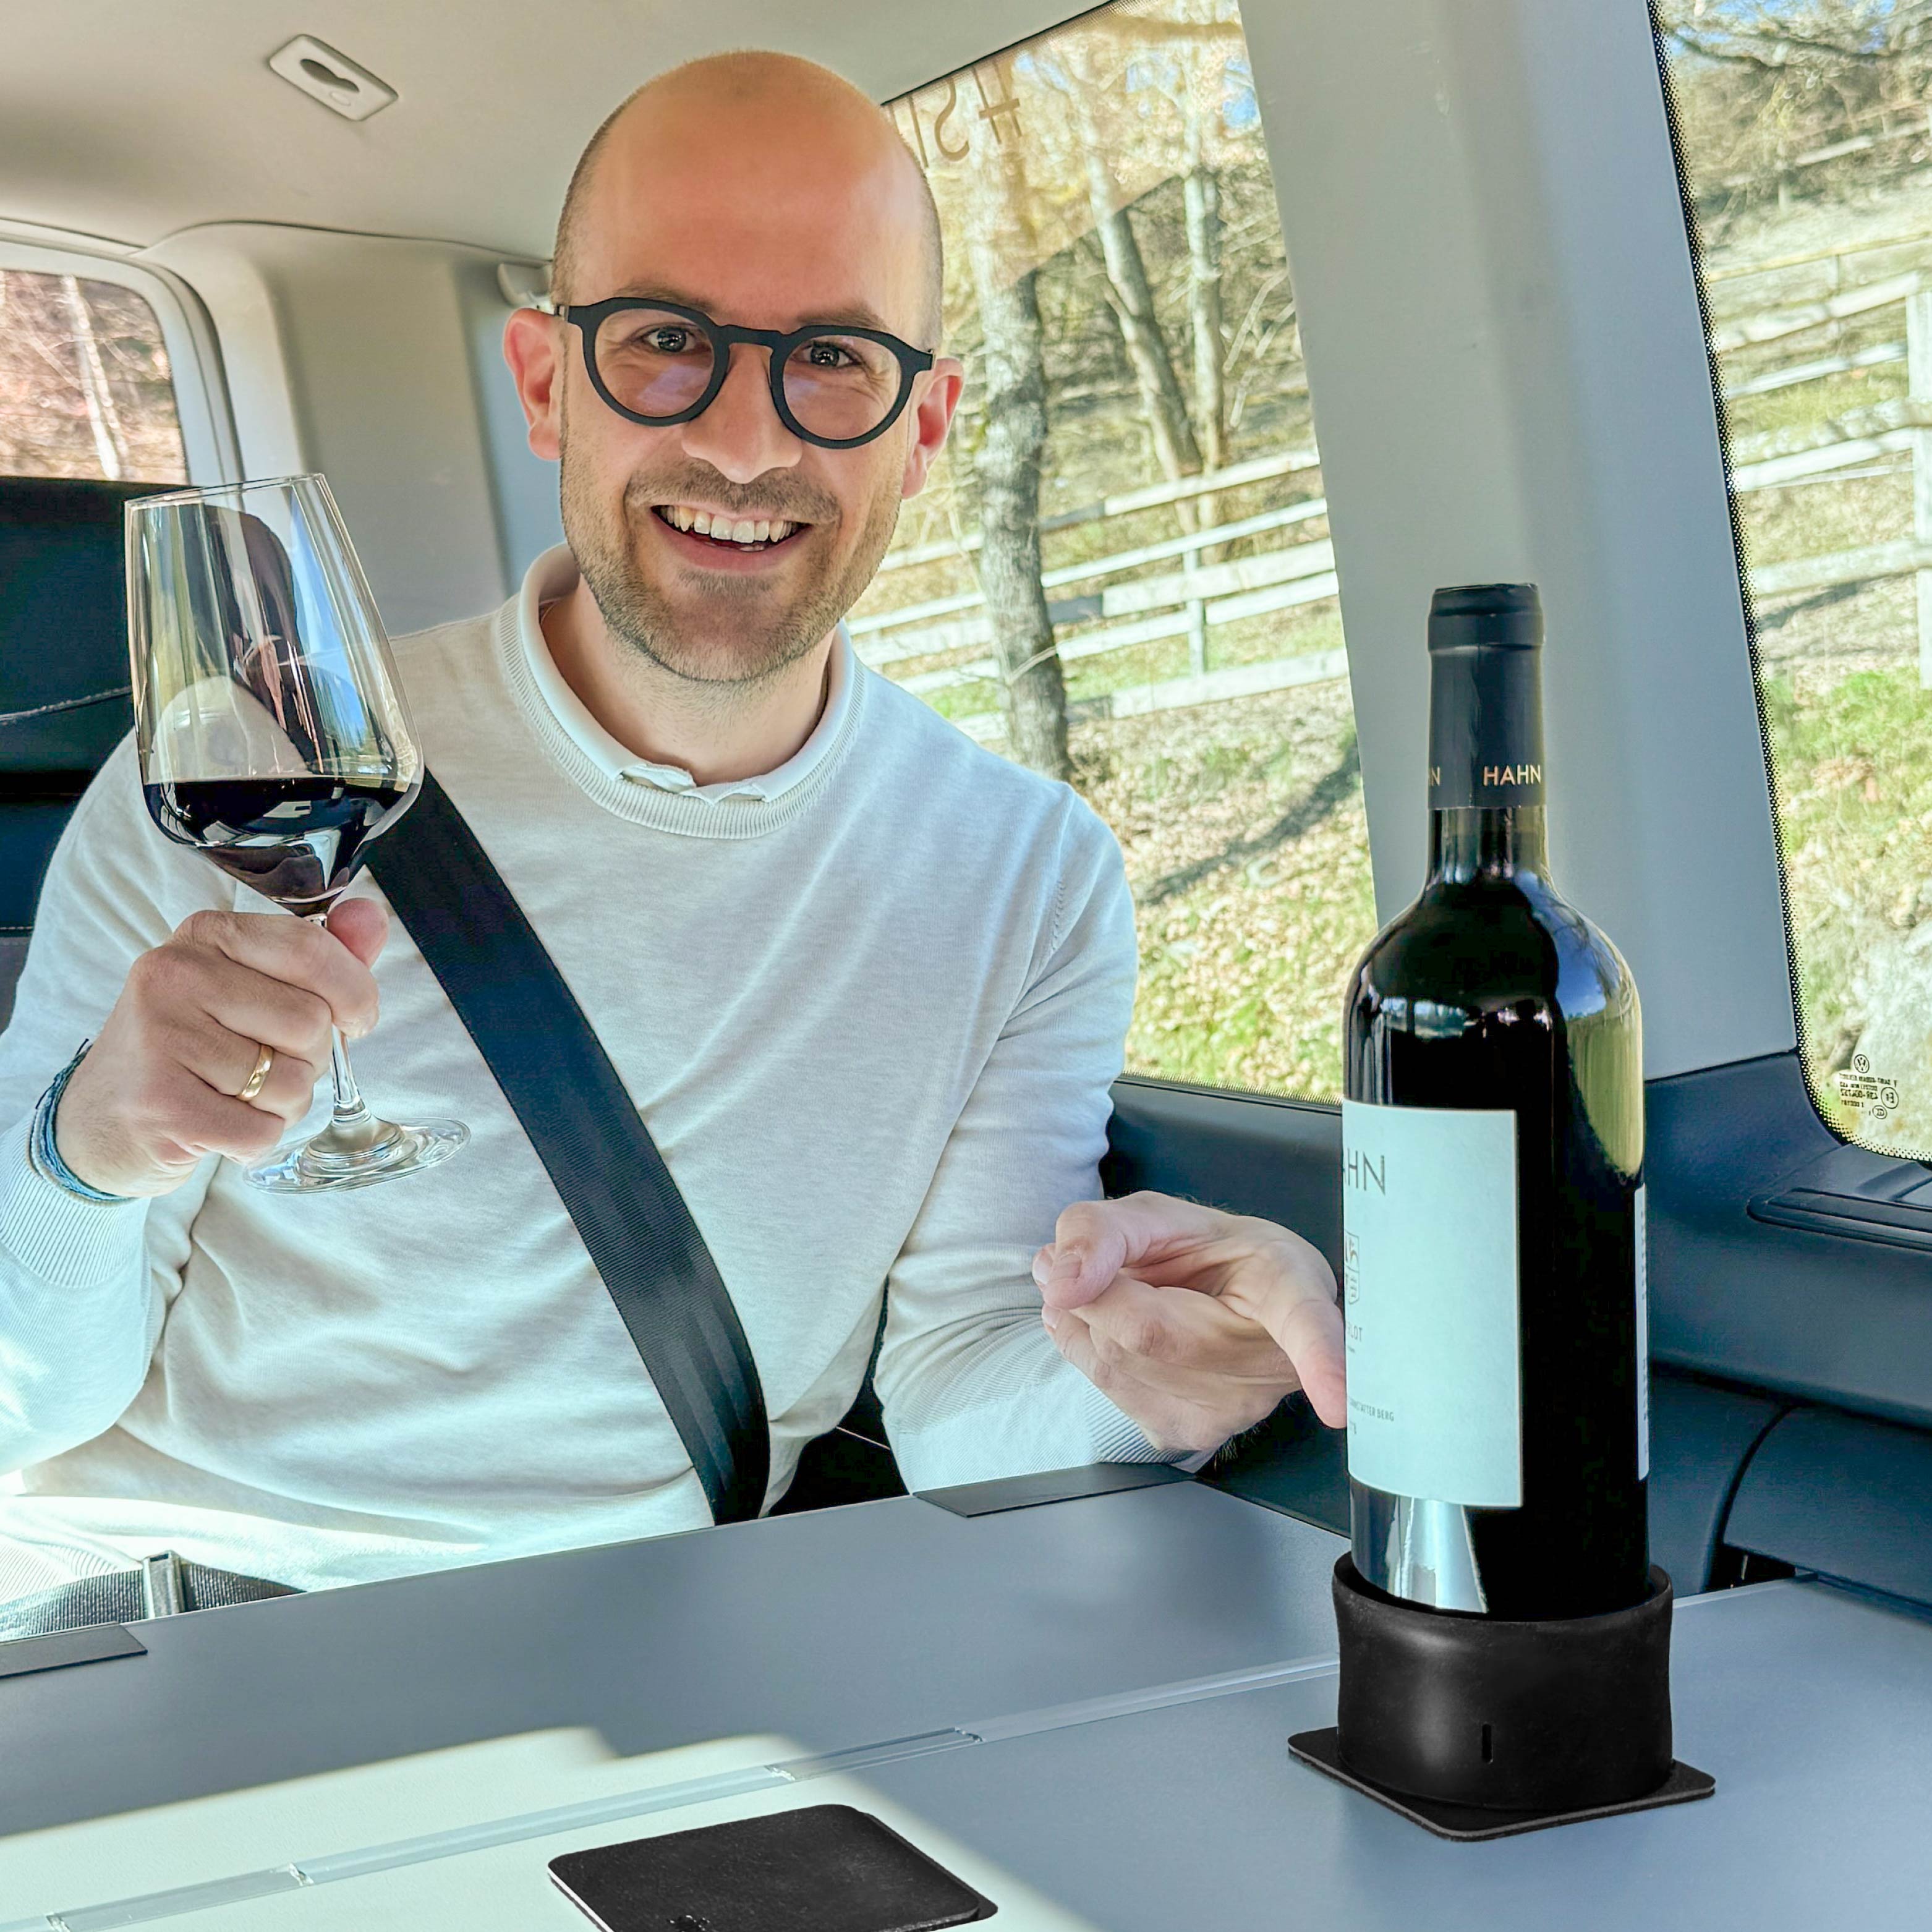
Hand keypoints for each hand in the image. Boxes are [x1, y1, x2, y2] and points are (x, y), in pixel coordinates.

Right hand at [54, 900, 386, 1197]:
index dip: (354, 992)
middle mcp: (174, 975)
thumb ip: (318, 956)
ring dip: (280, 1105)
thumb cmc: (191, 1050)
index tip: (355, 1018)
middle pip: (311, 1023)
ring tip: (231, 1096)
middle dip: (308, 1059)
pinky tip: (217, 1128)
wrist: (98, 1120)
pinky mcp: (162, 1104)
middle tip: (259, 1066)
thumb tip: (371, 916)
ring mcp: (162, 1038)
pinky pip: (262, 1131)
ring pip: (291, 1082)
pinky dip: (254, 1140)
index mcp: (204, 936)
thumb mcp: (249, 989)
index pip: (311, 949)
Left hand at [1033, 1190, 1344, 1455]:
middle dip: (1099, 1289)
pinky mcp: (1190, 1435)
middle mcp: (1272, 1361)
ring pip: (1113, 1362)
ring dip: (1090, 1318)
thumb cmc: (1205, 1255)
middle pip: (1145, 1333)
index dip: (1322, 1358)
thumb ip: (1101, 1230)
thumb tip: (1057, 1282)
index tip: (1341, 1402)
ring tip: (1129, 1292)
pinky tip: (1122, 1329)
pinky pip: (1107, 1388)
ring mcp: (1232, 1410)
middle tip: (1117, 1263)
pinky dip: (1092, 1349)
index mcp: (1289, 1288)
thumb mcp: (1157, 1214)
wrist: (1214, 1306)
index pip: (1306, 1324)